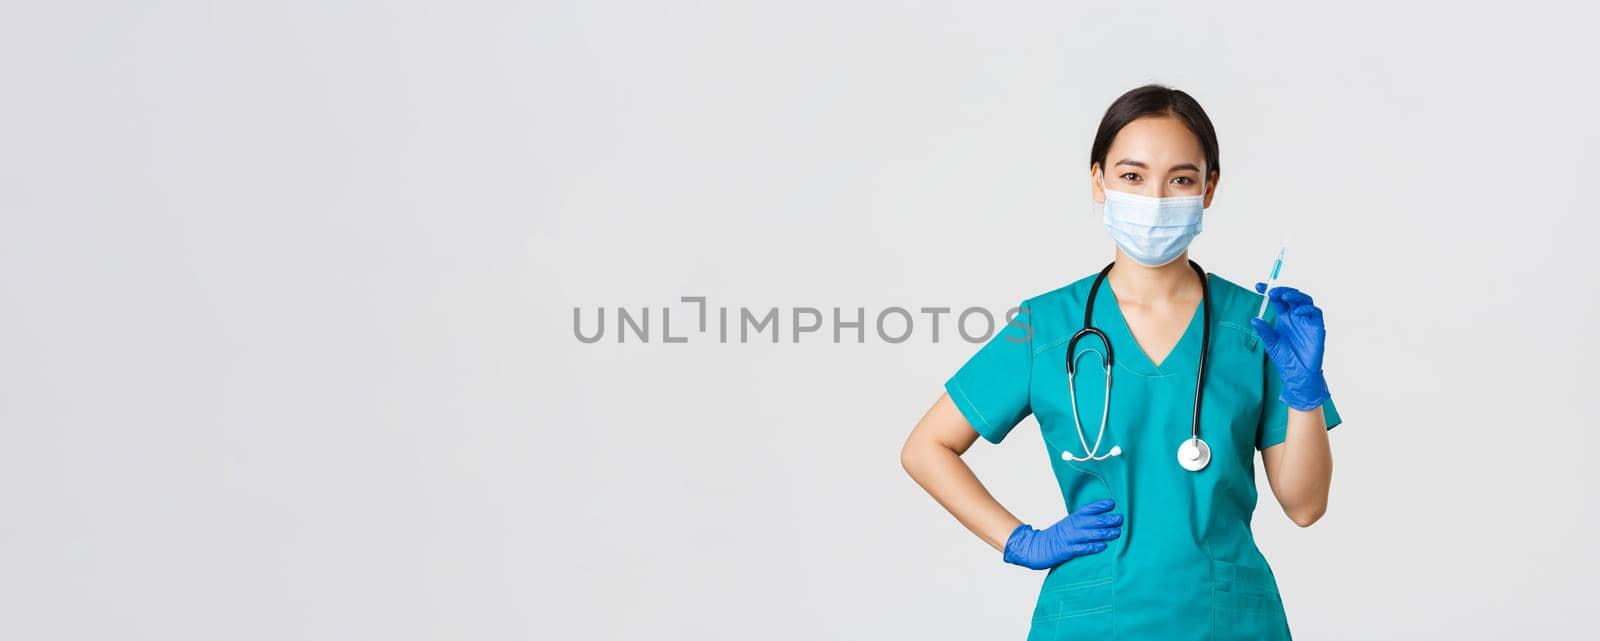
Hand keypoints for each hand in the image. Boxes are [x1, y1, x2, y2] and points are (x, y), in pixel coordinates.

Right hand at [1002, 498, 1122, 569]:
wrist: (1036, 547)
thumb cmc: (1056, 536)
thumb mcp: (1068, 525)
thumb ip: (1083, 522)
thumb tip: (1102, 518)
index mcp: (1072, 519)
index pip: (1087, 509)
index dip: (1099, 506)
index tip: (1111, 503)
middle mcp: (1071, 527)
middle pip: (1091, 521)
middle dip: (1107, 519)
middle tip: (1120, 519)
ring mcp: (1069, 538)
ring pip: (1089, 534)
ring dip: (1104, 533)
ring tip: (1117, 532)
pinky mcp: (1066, 550)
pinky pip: (1082, 548)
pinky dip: (1093, 547)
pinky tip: (1103, 546)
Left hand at [1250, 283, 1330, 410]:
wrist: (1297, 373)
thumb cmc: (1285, 358)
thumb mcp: (1271, 343)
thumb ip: (1264, 331)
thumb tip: (1254, 319)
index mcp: (1284, 317)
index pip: (1277, 299)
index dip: (1269, 291)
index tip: (1258, 286)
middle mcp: (1295, 316)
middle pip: (1291, 296)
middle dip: (1282, 291)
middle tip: (1272, 292)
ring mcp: (1306, 320)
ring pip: (1305, 300)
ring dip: (1295, 296)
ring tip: (1285, 296)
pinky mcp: (1317, 327)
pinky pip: (1315, 313)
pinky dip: (1307, 309)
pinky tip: (1297, 312)